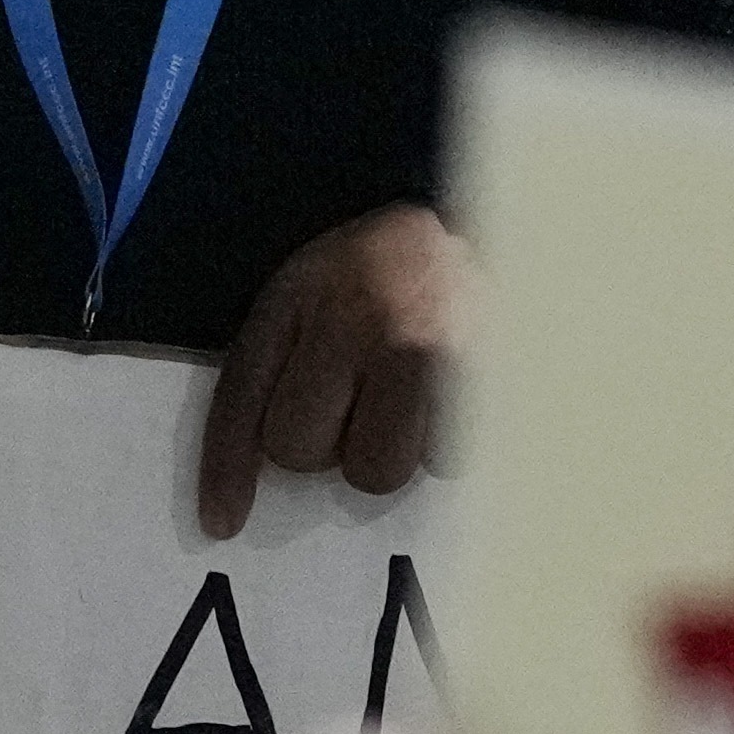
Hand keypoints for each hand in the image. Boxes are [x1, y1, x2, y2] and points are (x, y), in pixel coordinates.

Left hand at [199, 204, 466, 542]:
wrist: (510, 213)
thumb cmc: (403, 264)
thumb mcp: (323, 279)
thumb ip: (286, 352)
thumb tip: (256, 462)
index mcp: (305, 287)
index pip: (243, 394)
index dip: (226, 466)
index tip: (223, 520)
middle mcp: (356, 315)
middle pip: (298, 448)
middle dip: (324, 444)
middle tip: (360, 403)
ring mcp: (424, 348)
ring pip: (373, 470)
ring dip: (389, 450)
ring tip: (412, 397)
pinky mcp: (483, 378)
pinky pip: (444, 461)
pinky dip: (446, 443)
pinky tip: (452, 395)